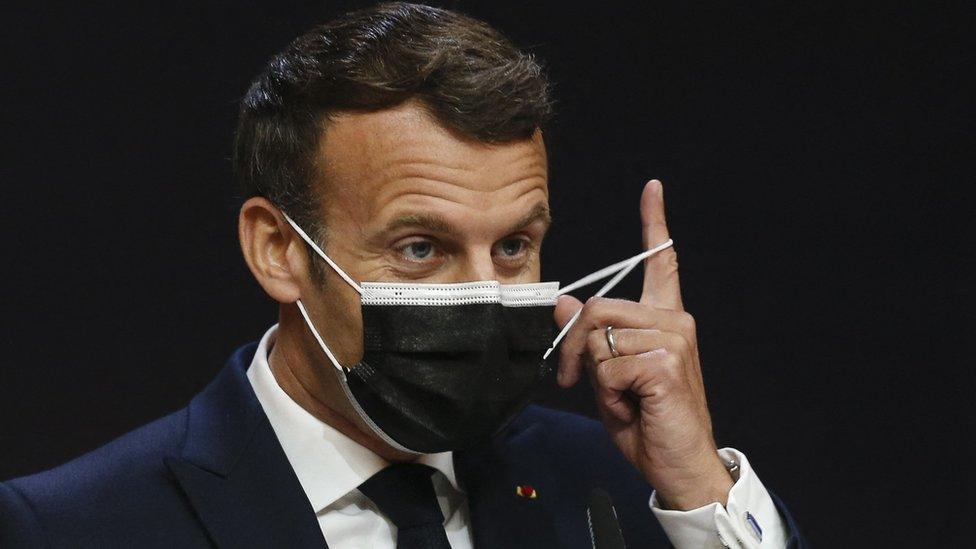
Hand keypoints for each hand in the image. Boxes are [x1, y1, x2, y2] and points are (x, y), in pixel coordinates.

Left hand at [554, 179, 732, 509]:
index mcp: (664, 319)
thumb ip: (590, 340)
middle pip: (597, 309)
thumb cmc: (647, 421)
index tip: (652, 187)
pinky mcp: (666, 364)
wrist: (679, 465)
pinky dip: (608, 395)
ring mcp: (674, 340)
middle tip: (572, 382)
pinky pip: (608, 368)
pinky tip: (634, 407)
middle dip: (572, 350)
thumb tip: (563, 303)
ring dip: (595, 378)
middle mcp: (674, 321)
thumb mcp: (607, 377)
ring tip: (623, 400)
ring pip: (598, 340)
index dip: (654, 224)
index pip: (660, 263)